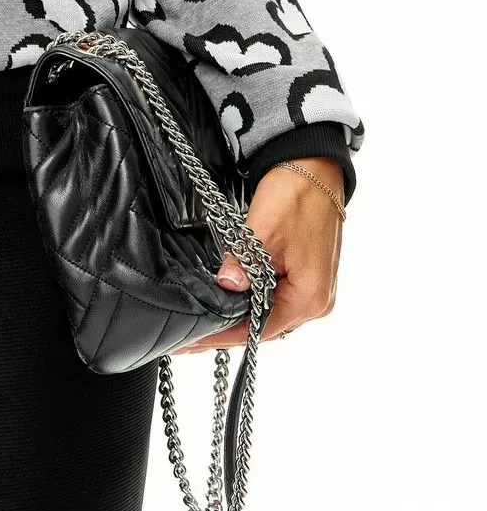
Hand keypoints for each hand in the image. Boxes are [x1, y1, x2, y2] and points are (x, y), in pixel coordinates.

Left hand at [170, 157, 344, 354]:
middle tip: (193, 337)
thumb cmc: (296, 195)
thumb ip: (244, 263)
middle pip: (266, 327)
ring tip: (208, 324)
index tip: (194, 343)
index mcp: (309, 297)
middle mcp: (316, 301)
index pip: (259, 330)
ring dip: (242, 318)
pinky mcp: (308, 276)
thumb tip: (228, 288)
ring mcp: (315, 290)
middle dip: (230, 331)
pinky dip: (255, 303)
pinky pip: (278, 300)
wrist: (315, 167)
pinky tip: (234, 303)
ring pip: (271, 315)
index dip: (224, 336)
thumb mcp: (263, 230)